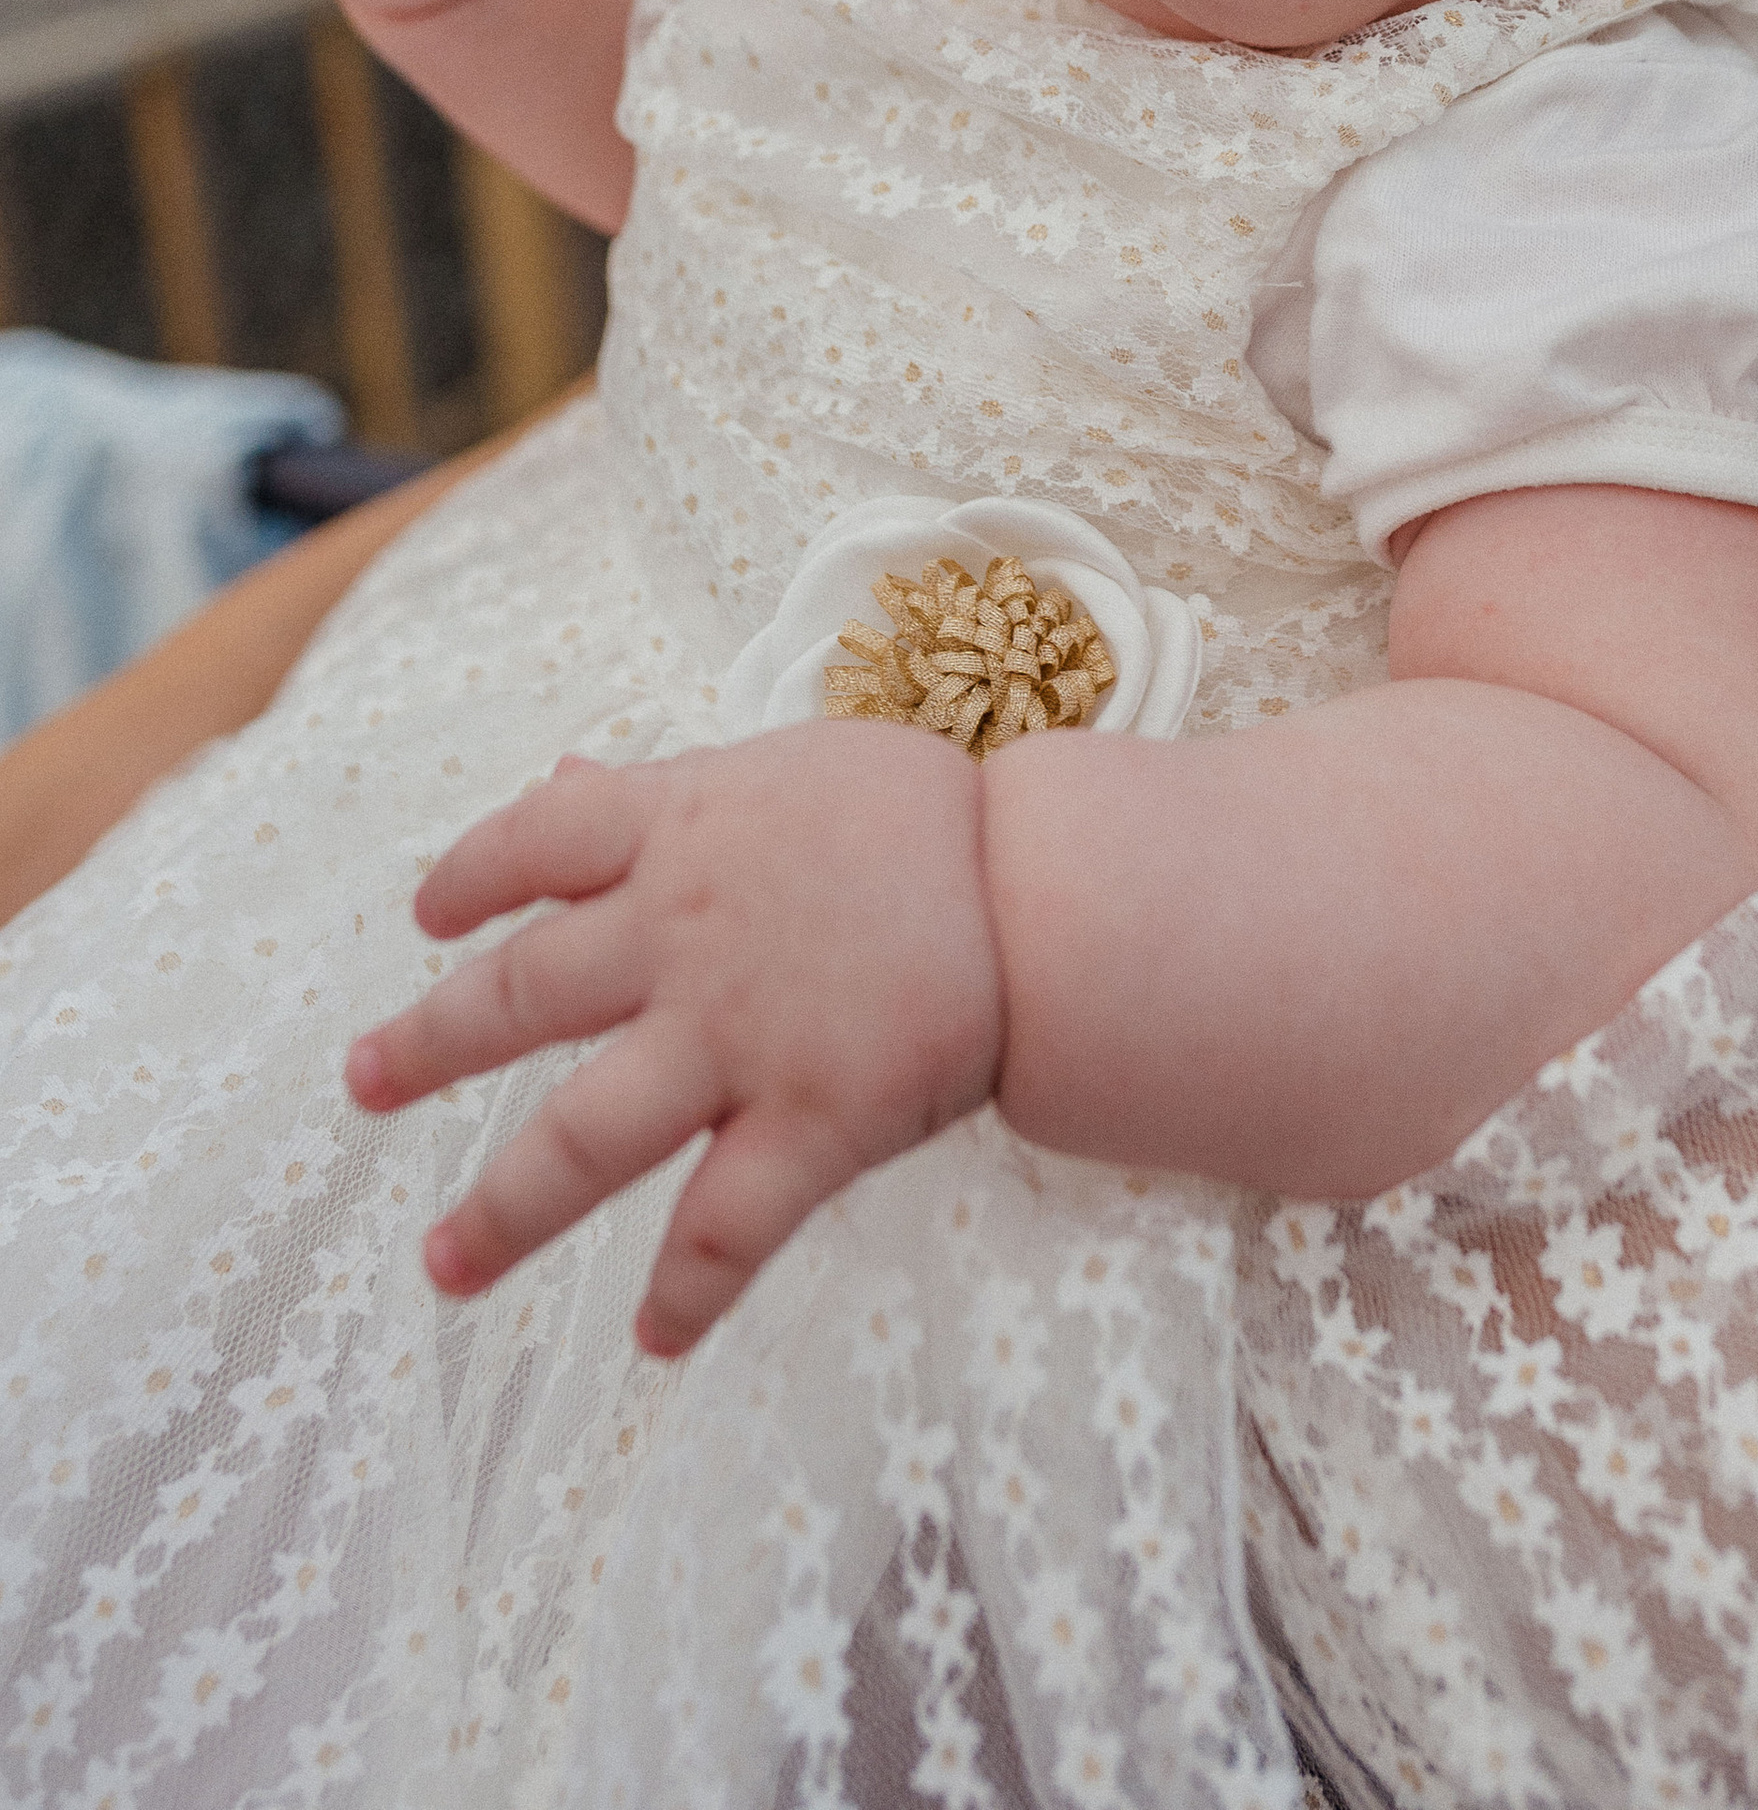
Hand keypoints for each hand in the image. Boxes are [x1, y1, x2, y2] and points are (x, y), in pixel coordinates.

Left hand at [345, 727, 1004, 1354]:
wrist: (1046, 890)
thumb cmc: (927, 817)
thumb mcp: (786, 769)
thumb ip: (668, 793)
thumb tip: (560, 780)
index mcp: (680, 831)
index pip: (534, 845)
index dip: (469, 877)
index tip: (430, 917)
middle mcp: (681, 937)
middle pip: (521, 996)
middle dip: (427, 1044)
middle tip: (359, 1081)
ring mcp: (737, 1040)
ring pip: (582, 1138)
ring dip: (503, 1209)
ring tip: (442, 1266)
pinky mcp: (808, 1126)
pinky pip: (724, 1230)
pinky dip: (685, 1292)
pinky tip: (652, 1341)